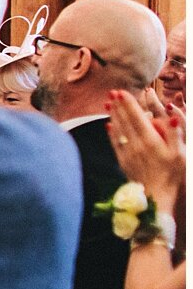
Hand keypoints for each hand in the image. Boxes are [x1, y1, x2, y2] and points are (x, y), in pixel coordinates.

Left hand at [107, 89, 184, 211]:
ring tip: (108, 103)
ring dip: (112, 115)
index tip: (121, 91)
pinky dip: (112, 132)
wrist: (155, 197)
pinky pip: (115, 143)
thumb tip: (170, 115)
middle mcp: (136, 145)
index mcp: (150, 141)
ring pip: (117, 130)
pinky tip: (109, 125)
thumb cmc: (173, 175)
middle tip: (112, 92)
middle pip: (124, 121)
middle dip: (118, 105)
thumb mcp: (181, 154)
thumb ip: (176, 133)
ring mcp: (127, 154)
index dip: (128, 104)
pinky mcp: (123, 162)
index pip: (137, 117)